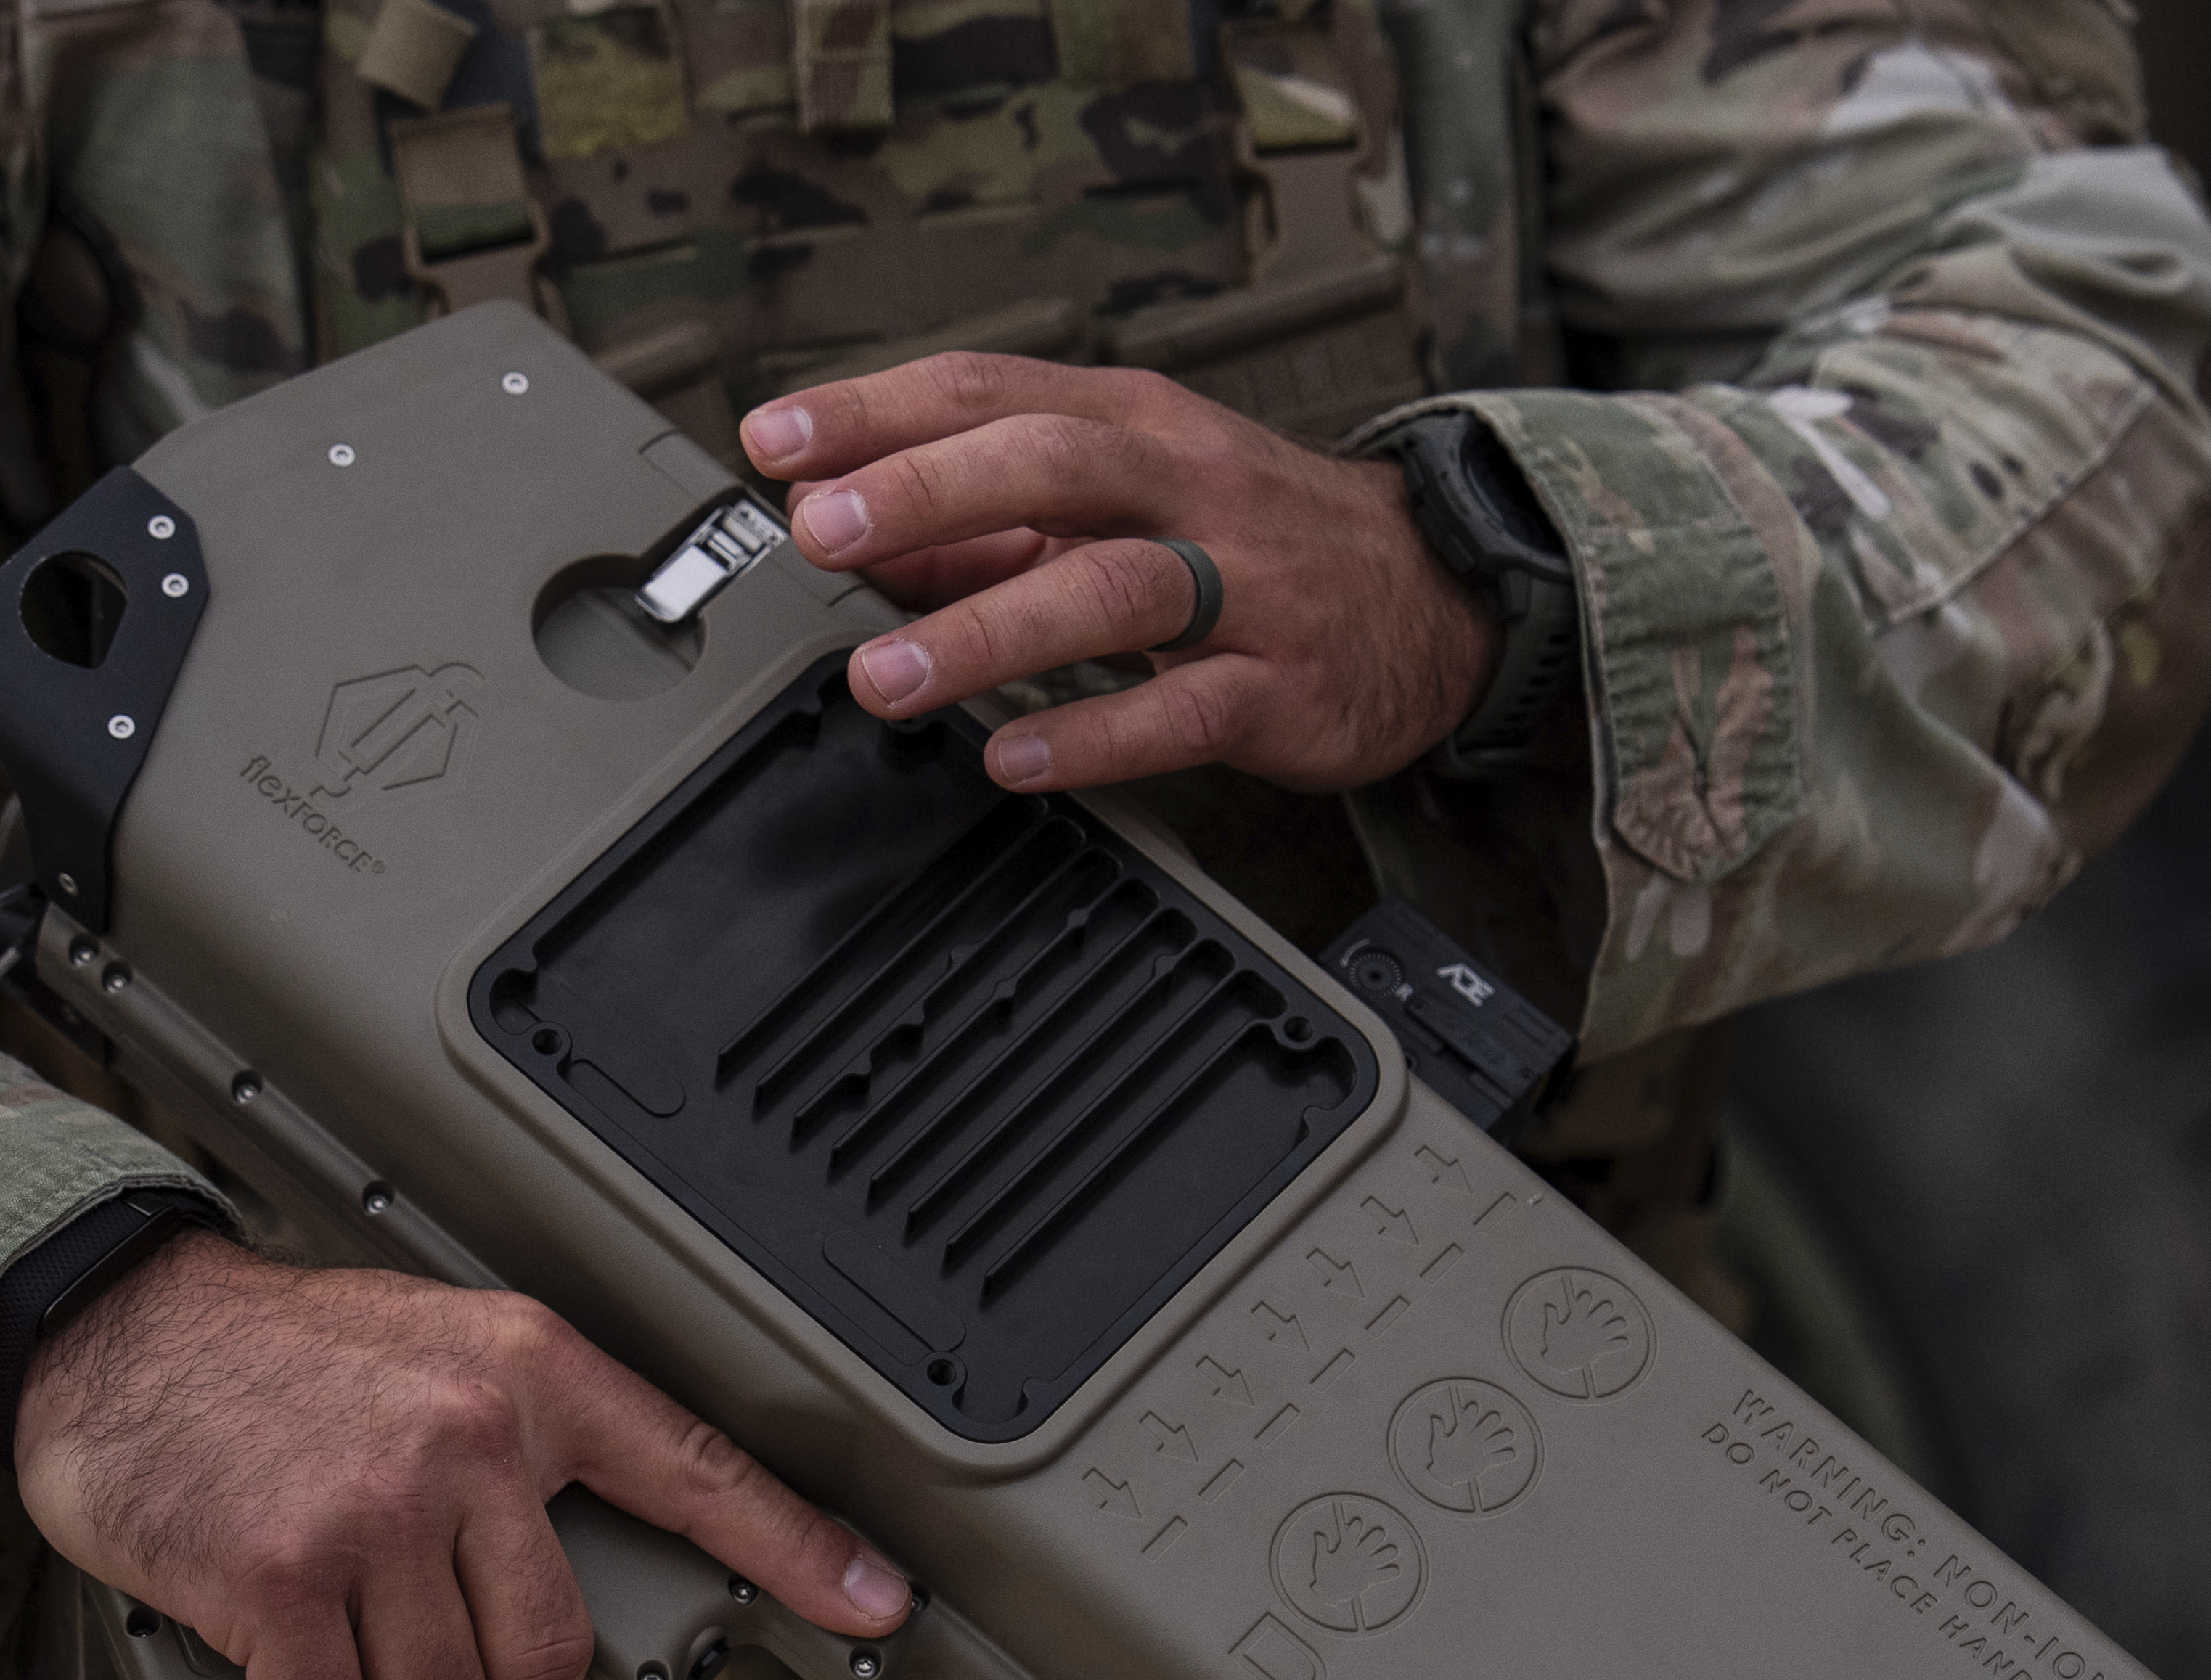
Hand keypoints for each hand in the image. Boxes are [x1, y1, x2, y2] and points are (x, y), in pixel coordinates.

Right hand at [13, 1235, 910, 1679]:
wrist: (114, 1332)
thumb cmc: (278, 1364)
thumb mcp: (437, 1359)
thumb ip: (523, 1457)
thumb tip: (590, 1592)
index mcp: (527, 1374)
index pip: (694, 1466)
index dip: (795, 1547)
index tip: (876, 1603)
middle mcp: (468, 1437)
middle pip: (553, 1656)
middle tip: (440, 1677)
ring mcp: (372, 1509)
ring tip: (351, 1668)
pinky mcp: (276, 1577)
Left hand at [742, 356, 1495, 795]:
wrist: (1434, 599)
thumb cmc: (1255, 541)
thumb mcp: (1128, 498)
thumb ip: (992, 517)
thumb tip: (857, 528)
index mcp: (1137, 423)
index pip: (992, 391)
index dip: (878, 411)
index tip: (776, 441)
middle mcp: (1188, 487)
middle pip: (1050, 464)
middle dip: (926, 492)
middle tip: (824, 532)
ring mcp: (1241, 589)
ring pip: (1108, 590)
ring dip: (986, 630)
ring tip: (889, 679)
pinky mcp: (1279, 688)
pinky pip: (1178, 712)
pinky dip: (1091, 736)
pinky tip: (1015, 758)